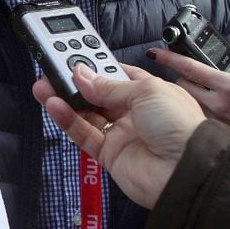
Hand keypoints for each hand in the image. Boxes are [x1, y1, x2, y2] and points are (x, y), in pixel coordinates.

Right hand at [32, 64, 205, 209]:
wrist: (186, 170)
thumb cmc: (179, 125)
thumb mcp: (146, 92)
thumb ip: (109, 85)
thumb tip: (81, 74)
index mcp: (149, 93)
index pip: (117, 75)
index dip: (96, 66)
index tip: (74, 58)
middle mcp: (134, 113)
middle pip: (97, 95)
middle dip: (74, 83)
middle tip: (52, 71)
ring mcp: (121, 134)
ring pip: (86, 114)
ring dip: (64, 100)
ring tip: (43, 87)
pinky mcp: (110, 155)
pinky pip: (84, 135)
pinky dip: (68, 121)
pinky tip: (54, 106)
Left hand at [149, 48, 229, 165]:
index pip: (190, 68)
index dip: (170, 58)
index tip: (155, 52)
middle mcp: (219, 105)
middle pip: (183, 86)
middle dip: (182, 77)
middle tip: (190, 73)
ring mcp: (216, 121)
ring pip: (190, 102)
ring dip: (192, 94)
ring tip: (208, 91)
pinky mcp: (219, 132)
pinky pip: (202, 115)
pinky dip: (203, 108)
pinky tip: (218, 108)